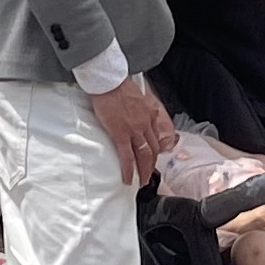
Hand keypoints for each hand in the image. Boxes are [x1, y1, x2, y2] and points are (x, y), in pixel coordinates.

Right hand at [86, 71, 174, 186]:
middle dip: (151, 165)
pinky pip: (127, 156)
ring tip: (141, 182)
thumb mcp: (137, 97)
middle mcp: (145, 125)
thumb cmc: (118, 86)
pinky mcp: (120, 134)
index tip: (152, 161)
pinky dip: (128, 170)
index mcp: (148, 116)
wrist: (109, 81)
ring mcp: (134, 130)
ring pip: (143, 156)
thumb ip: (140, 109)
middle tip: (148, 177)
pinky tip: (127, 179)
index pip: (155, 138)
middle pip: (152, 150)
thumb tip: (138, 115)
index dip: (155, 152)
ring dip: (143, 171)